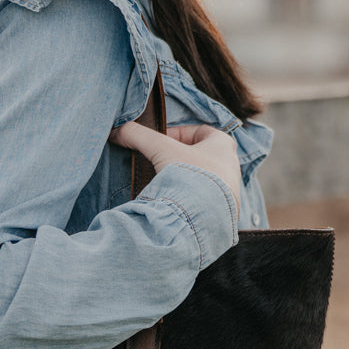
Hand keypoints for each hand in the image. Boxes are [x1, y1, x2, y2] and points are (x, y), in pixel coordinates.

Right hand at [110, 122, 240, 217]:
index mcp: (223, 145)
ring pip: (203, 179)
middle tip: (160, 164)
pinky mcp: (224, 213)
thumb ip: (138, 136)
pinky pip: (205, 201)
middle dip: (179, 159)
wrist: (202, 218)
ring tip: (165, 186)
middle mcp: (232, 167)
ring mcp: (231, 191)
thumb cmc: (190, 176)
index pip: (199, 131)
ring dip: (185, 180)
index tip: (159, 142)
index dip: (177, 134)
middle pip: (201, 155)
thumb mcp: (161, 149)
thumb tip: (116, 131)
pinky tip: (175, 204)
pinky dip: (190, 200)